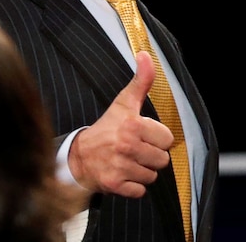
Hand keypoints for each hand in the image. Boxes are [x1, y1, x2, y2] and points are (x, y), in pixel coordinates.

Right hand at [68, 51, 173, 197]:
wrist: (78, 157)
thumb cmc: (106, 128)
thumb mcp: (124, 102)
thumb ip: (141, 80)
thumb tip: (146, 54)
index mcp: (133, 125)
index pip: (167, 139)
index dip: (157, 138)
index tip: (143, 135)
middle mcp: (127, 145)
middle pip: (162, 159)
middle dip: (151, 155)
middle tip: (135, 149)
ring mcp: (120, 166)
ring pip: (152, 175)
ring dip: (143, 171)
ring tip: (128, 161)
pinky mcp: (114, 185)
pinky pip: (141, 190)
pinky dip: (134, 186)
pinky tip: (123, 174)